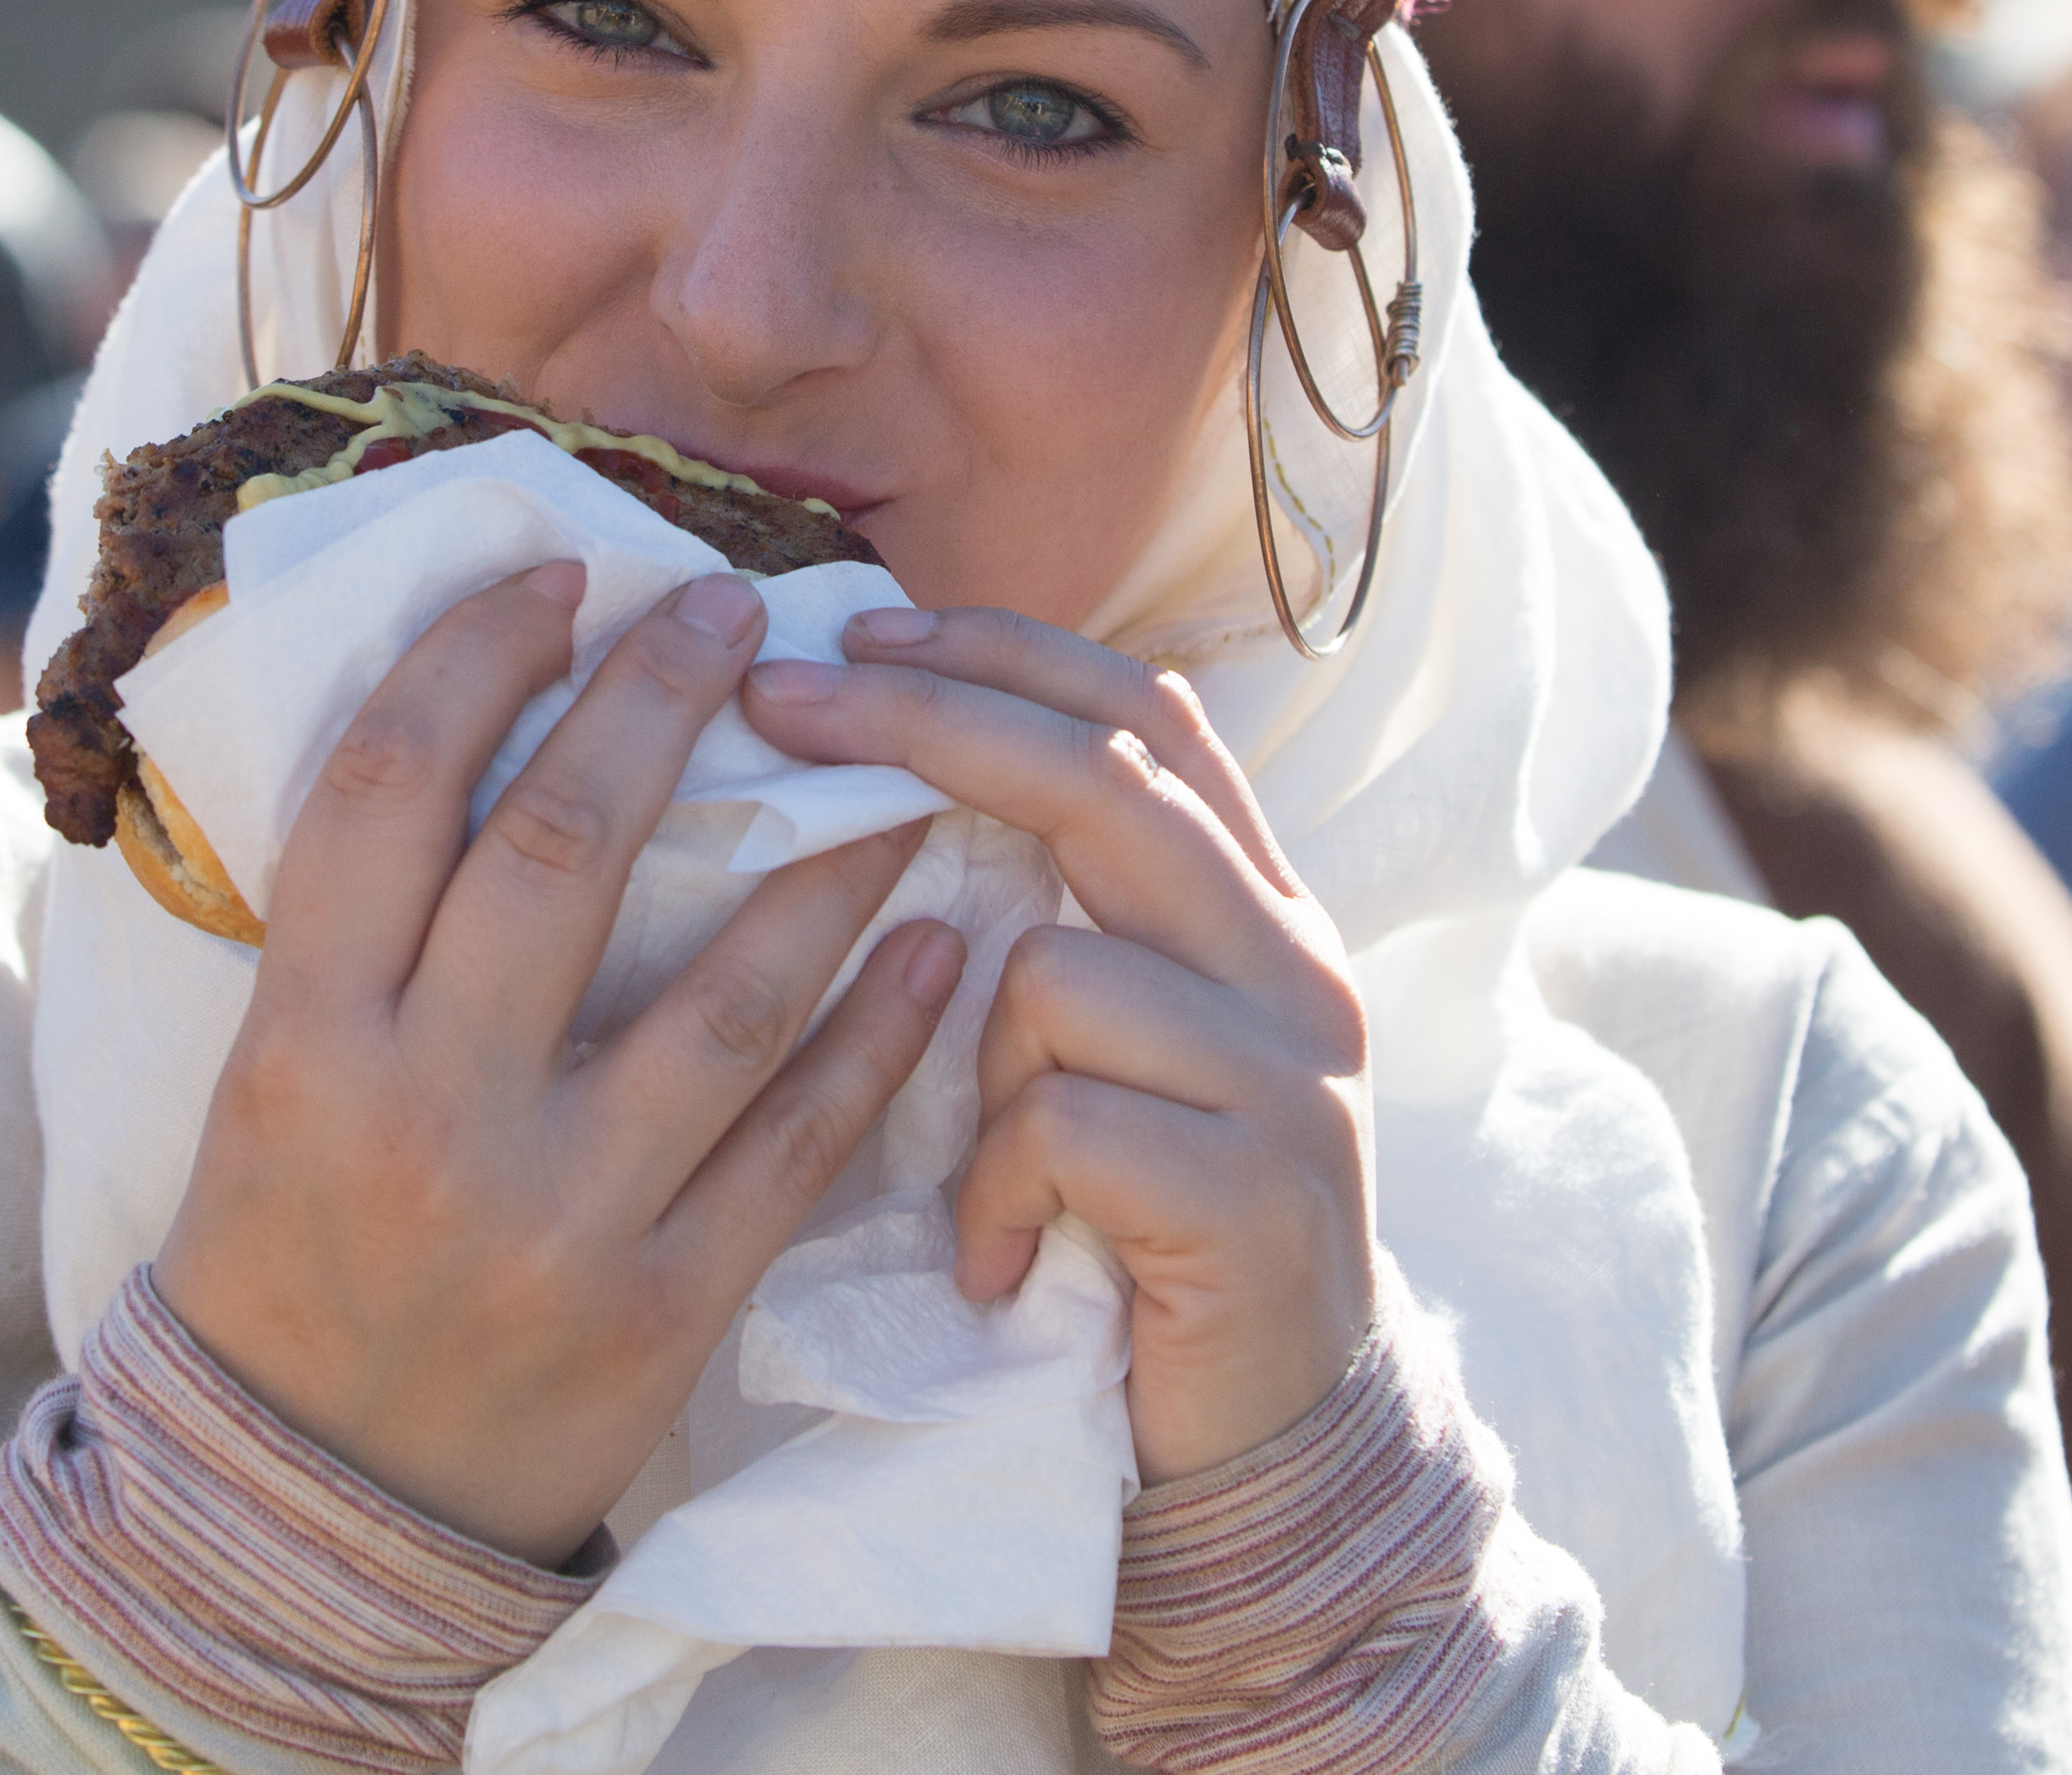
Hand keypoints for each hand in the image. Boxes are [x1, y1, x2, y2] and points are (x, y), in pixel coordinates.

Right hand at [151, 566, 962, 1566]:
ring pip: (725, 991)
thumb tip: (451, 721)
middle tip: (735, 607)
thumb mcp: (264, 1081)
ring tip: (894, 752)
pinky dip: (876, 1031)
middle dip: (657, 699)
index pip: (389, 792)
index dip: (476, 657)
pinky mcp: (667, 1308)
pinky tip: (936, 941)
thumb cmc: (286, 1252)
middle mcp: (431, 1112)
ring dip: (824, 854)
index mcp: (308, 1039)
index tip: (559, 578)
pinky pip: (797, 1141)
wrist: (308, 1517)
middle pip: (561, 849)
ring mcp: (561, 1217)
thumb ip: (353, 929)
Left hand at [749, 606, 1374, 1483]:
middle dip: (924, 722)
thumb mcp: (1119, 1050)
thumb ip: (1060, 918)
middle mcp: (1294, 968)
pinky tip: (1003, 1255)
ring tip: (988, 1166)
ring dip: (978, 1065)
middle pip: (1104, 782)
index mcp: (1259, 912)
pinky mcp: (1254, 1196)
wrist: (1274, 1444)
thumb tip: (891, 766)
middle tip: (777, 700)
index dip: (999, 652)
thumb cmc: (1148, 1230)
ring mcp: (1289, 1081)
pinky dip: (1000, 1190)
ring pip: (1060, 972)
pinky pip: (1062, 1126)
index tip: (855, 627)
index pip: (1145, 715)